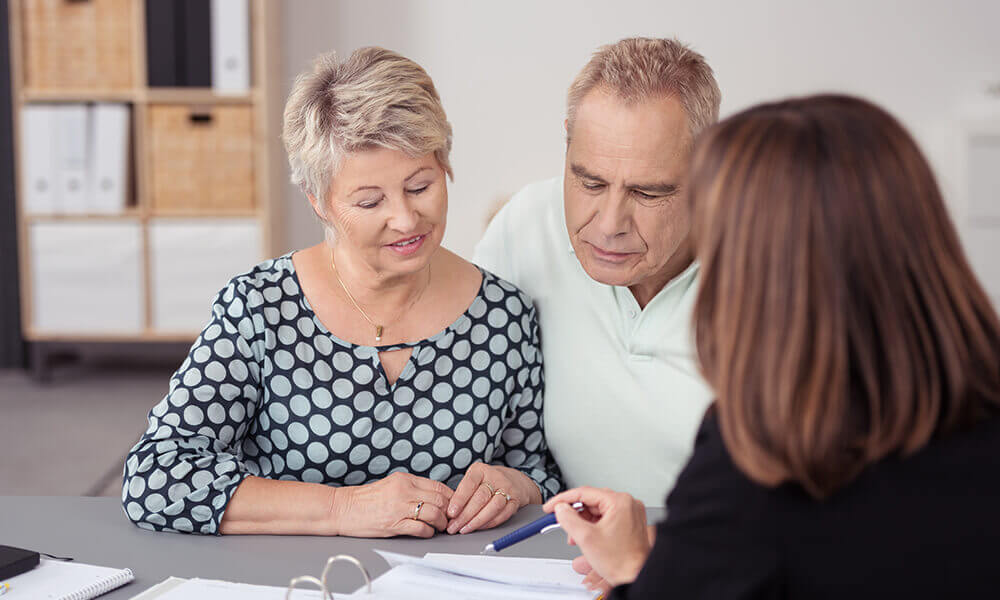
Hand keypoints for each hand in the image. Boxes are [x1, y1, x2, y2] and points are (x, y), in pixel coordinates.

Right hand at [331, 472, 453, 537]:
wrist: (343, 509)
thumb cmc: (366, 500)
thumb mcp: (391, 485)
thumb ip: (411, 488)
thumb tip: (433, 497)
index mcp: (405, 479)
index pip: (438, 486)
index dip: (451, 497)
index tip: (454, 505)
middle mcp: (404, 491)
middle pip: (440, 500)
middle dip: (449, 512)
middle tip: (450, 519)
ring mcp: (399, 507)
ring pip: (434, 514)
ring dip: (441, 523)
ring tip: (440, 527)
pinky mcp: (394, 524)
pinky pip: (420, 528)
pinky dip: (428, 532)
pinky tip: (426, 532)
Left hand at [446, 462, 540, 533]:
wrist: (513, 480)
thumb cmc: (487, 482)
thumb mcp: (473, 479)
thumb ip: (462, 493)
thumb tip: (448, 514)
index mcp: (480, 470)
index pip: (469, 484)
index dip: (459, 500)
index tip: (450, 513)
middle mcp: (495, 477)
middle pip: (480, 498)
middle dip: (465, 515)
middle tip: (453, 527)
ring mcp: (507, 489)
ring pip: (493, 507)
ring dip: (477, 521)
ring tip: (464, 529)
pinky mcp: (515, 501)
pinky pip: (502, 515)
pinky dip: (489, 523)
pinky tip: (479, 528)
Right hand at [542, 487, 650, 586]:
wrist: (636, 577)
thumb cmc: (622, 562)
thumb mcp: (586, 538)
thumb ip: (568, 519)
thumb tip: (560, 508)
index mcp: (619, 502)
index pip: (584, 493)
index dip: (562, 500)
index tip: (551, 506)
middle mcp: (627, 504)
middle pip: (591, 502)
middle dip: (574, 515)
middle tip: (562, 523)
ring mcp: (630, 513)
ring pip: (597, 511)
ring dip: (583, 523)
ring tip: (576, 538)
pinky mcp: (629, 523)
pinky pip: (605, 518)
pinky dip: (593, 527)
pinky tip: (587, 538)